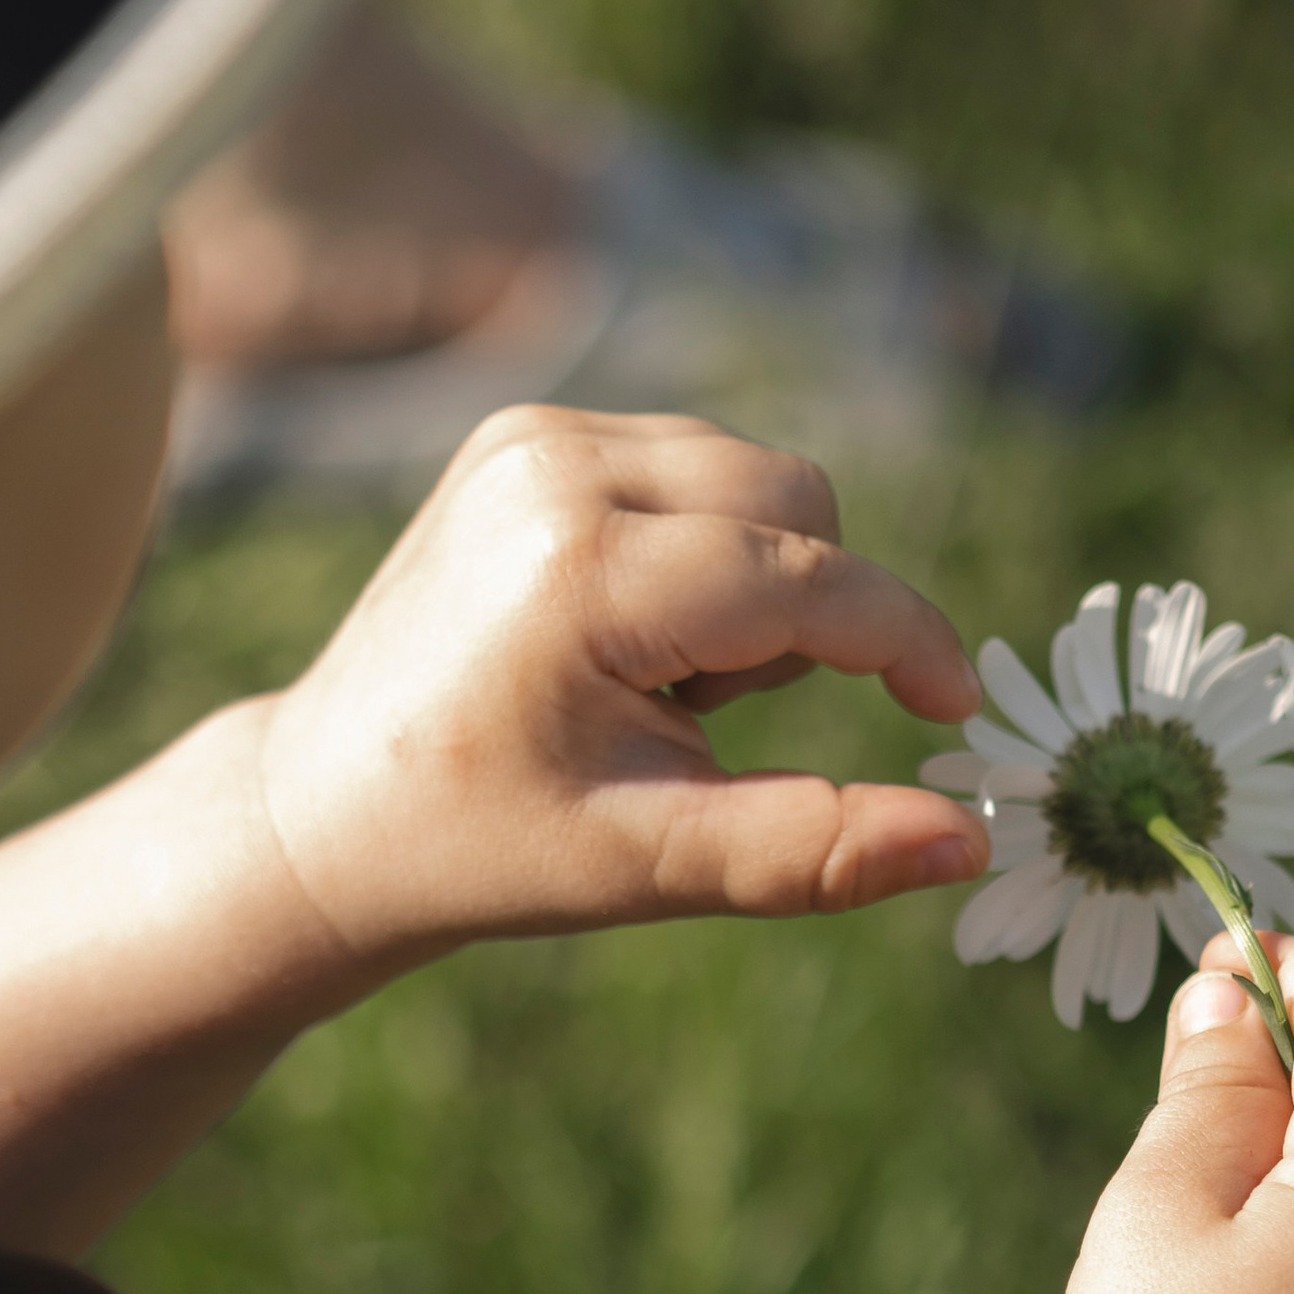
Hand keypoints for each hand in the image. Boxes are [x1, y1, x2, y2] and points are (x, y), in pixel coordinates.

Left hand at [249, 405, 987, 968]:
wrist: (325, 809)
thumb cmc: (484, 848)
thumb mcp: (650, 864)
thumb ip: (813, 849)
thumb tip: (968, 841)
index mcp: (579, 569)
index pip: (807, 578)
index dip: (903, 646)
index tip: (953, 715)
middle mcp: (554, 465)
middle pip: (799, 499)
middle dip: (797, 620)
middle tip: (695, 720)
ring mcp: (534, 432)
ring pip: (756, 478)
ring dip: (752, 587)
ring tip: (647, 685)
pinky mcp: (526, 429)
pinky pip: (696, 469)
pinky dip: (702, 553)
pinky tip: (619, 637)